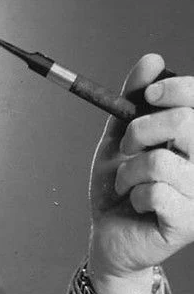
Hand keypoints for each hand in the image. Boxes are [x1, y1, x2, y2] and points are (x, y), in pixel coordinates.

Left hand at [88, 53, 193, 293]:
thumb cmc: (119, 184)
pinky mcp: (189, 222)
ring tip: (126, 183)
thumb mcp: (121, 136)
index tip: (148, 95)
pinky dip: (132, 193)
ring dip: (128, 170)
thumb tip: (153, 60)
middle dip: (142, 130)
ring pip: (161, 161)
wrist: (108, 234)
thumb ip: (134, 100)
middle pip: (186, 123)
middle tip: (127, 146)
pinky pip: (154, 191)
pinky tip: (136, 204)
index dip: (176, 89)